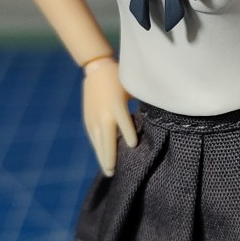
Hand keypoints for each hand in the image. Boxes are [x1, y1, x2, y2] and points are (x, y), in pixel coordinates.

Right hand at [83, 60, 136, 174]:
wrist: (96, 68)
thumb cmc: (120, 79)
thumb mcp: (132, 89)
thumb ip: (139, 104)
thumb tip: (151, 119)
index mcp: (116, 105)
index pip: (123, 123)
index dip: (128, 134)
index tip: (132, 145)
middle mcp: (103, 114)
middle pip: (107, 139)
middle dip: (110, 157)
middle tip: (113, 172)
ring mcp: (94, 118)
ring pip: (98, 142)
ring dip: (103, 157)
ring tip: (108, 171)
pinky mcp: (88, 119)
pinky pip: (94, 138)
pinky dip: (98, 148)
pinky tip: (102, 157)